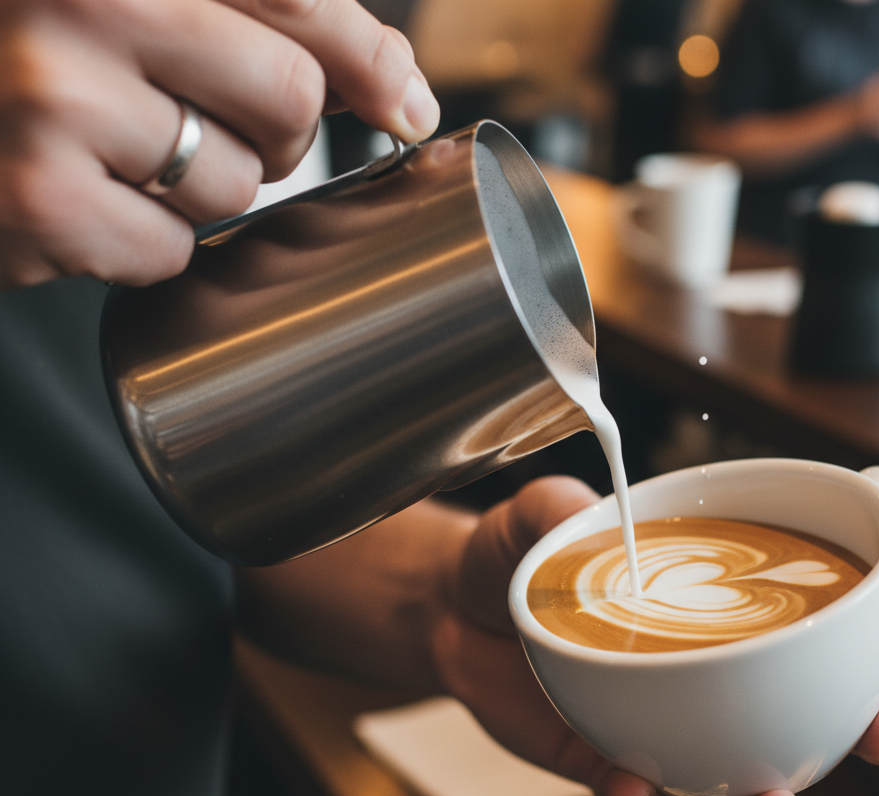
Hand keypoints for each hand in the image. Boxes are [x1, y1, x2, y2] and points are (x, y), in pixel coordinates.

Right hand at [0, 0, 438, 288]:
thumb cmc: (33, 56)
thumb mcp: (136, 4)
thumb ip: (260, 19)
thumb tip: (399, 89)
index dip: (366, 56)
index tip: (403, 102)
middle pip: (290, 97)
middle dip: (273, 132)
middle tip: (207, 123)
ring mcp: (55, 98)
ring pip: (238, 184)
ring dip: (201, 186)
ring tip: (116, 153)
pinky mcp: (44, 201)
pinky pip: (174, 250)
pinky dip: (145, 242)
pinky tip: (86, 199)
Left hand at [433, 476, 878, 795]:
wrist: (446, 607)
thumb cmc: (513, 555)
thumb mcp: (537, 516)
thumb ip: (563, 506)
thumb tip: (593, 509)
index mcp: (710, 591)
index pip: (812, 605)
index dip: (876, 613)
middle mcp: (701, 659)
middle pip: (808, 701)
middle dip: (867, 723)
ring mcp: (660, 713)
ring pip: (742, 767)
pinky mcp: (606, 755)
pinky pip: (638, 790)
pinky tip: (634, 789)